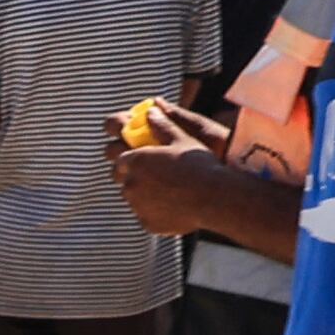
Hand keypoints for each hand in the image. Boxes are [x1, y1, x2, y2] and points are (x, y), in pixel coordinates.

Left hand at [107, 105, 239, 233]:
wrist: (214, 197)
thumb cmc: (200, 163)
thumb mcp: (182, 139)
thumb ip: (162, 125)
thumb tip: (150, 110)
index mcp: (135, 160)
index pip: (119, 159)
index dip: (129, 159)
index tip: (140, 159)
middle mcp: (130, 184)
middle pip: (125, 181)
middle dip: (135, 177)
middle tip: (155, 176)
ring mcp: (137, 206)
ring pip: (135, 200)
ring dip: (145, 195)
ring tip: (169, 191)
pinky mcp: (147, 223)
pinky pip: (146, 216)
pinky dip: (155, 212)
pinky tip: (174, 206)